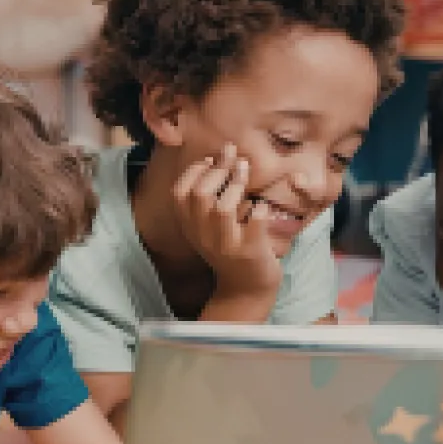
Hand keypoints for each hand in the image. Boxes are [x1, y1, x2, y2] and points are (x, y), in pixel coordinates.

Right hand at [171, 144, 283, 295]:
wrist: (246, 289)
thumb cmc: (232, 248)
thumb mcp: (211, 226)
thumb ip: (211, 197)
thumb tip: (222, 155)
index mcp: (191, 227)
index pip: (179, 192)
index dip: (194, 170)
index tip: (211, 159)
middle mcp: (204, 236)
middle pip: (200, 195)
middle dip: (219, 170)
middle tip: (235, 158)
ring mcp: (226, 245)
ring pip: (223, 208)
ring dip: (236, 185)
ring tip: (245, 173)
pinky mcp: (250, 252)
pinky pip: (255, 223)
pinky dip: (260, 210)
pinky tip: (263, 207)